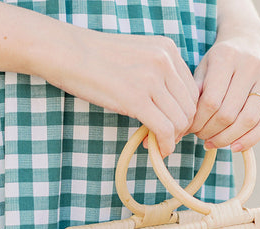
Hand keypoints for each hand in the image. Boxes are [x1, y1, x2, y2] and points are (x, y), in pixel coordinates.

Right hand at [42, 30, 198, 156]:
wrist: (67, 52)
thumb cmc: (95, 57)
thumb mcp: (137, 56)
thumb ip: (157, 74)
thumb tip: (168, 106)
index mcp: (168, 49)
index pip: (192, 90)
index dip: (184, 113)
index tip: (170, 125)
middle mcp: (165, 61)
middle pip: (190, 107)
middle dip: (180, 129)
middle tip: (164, 139)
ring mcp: (152, 79)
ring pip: (180, 121)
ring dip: (172, 139)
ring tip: (156, 143)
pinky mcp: (136, 99)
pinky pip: (164, 129)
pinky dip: (165, 145)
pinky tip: (156, 149)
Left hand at [188, 22, 259, 151]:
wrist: (253, 38)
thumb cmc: (222, 58)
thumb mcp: (204, 66)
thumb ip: (195, 89)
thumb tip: (185, 121)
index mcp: (227, 57)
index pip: (210, 101)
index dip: (197, 121)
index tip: (188, 129)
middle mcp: (251, 66)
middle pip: (228, 113)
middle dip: (209, 131)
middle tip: (200, 136)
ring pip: (248, 120)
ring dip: (227, 138)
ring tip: (213, 142)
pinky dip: (251, 139)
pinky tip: (235, 147)